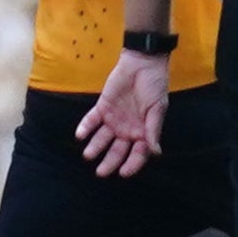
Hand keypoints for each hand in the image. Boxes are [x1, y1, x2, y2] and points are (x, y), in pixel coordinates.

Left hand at [76, 51, 171, 178]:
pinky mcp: (103, 108)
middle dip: (109, 162)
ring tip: (88, 155)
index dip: (132, 164)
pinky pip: (92, 120)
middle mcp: (128, 129)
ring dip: (95, 147)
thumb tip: (155, 152)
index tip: (123, 173)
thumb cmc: (154, 85)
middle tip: (101, 172)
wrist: (142, 63)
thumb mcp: (157, 108)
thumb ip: (153, 129)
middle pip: (117, 150)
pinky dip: (85, 128)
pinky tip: (80, 135)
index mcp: (144, 131)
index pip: (138, 153)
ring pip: (102, 139)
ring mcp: (114, 119)